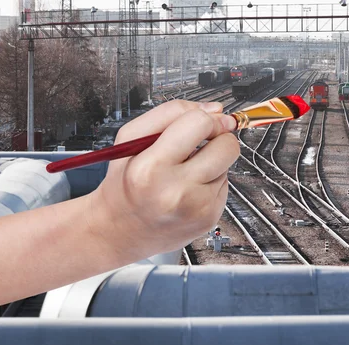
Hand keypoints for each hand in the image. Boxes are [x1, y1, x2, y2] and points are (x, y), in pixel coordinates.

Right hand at [87, 100, 238, 261]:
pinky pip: (224, 186)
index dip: (206, 118)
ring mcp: (196, 208)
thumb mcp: (131, 138)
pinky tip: (188, 191)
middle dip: (218, 138)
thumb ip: (171, 113)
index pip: (199, 123)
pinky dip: (209, 183)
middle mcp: (176, 192)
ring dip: (212, 163)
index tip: (204, 122)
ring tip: (184, 173)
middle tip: (199, 145)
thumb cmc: (125, 181)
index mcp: (151, 168)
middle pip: (227, 146)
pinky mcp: (209, 219)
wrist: (120, 230)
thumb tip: (216, 110)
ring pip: (227, 166)